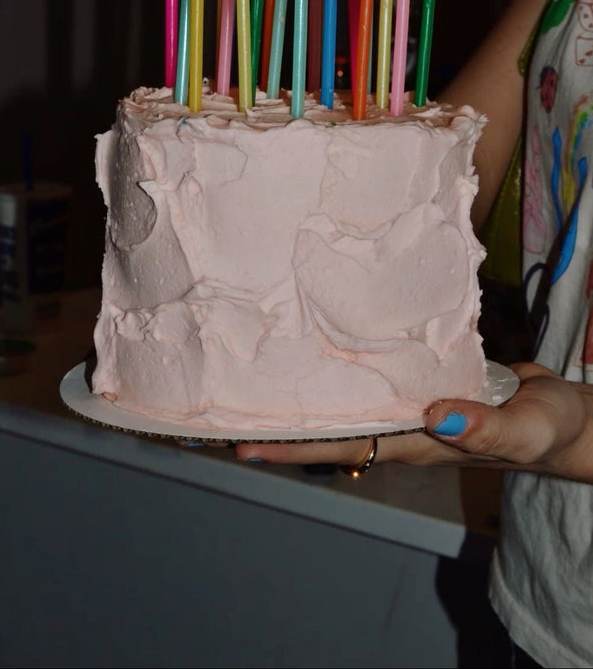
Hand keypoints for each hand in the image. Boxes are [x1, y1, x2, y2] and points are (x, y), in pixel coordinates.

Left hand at [235, 363, 592, 483]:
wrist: (572, 416)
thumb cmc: (552, 428)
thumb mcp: (527, 429)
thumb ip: (487, 426)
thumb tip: (436, 416)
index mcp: (421, 442)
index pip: (345, 446)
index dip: (294, 447)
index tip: (242, 442)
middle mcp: (409, 425)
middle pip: (335, 426)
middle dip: (284, 419)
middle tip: (226, 402)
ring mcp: (417, 403)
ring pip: (354, 398)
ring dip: (314, 387)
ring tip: (262, 365)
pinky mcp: (431, 377)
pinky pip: (382, 372)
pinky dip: (353, 359)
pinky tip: (331, 337)